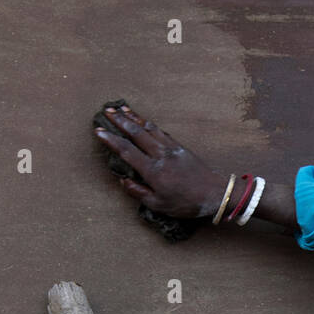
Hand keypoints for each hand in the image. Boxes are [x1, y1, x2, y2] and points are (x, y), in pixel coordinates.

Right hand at [93, 105, 229, 219]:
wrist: (215, 193)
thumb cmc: (186, 203)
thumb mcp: (159, 205)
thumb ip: (139, 192)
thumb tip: (123, 181)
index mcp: (152, 171)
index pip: (127, 151)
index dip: (111, 140)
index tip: (99, 131)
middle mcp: (160, 155)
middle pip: (136, 133)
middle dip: (120, 121)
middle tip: (107, 111)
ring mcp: (171, 148)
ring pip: (148, 129)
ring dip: (134, 118)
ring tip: (122, 109)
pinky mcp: (180, 147)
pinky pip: (161, 132)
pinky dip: (150, 125)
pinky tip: (144, 121)